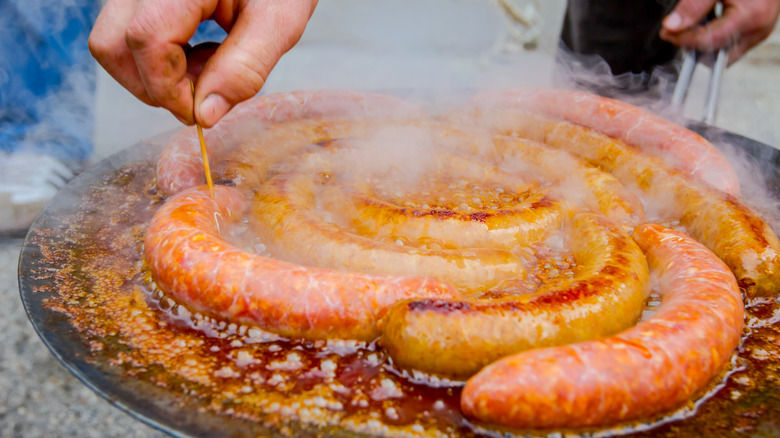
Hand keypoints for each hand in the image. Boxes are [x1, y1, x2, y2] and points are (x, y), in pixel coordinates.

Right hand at [89, 0, 317, 126]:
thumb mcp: (279, 20)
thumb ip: (245, 67)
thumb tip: (204, 115)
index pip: (146, 38)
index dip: (168, 88)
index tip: (201, 112)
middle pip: (112, 44)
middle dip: (153, 86)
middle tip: (206, 90)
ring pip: (111, 41)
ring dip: (154, 74)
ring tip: (208, 66)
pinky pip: (125, 32)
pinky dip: (157, 57)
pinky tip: (200, 51)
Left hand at [660, 0, 779, 63]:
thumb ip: (694, 6)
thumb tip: (672, 26)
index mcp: (751, 16)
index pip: (709, 41)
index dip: (684, 39)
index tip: (667, 33)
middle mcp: (758, 29)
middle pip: (716, 53)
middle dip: (693, 45)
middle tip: (677, 30)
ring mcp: (759, 33)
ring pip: (723, 53)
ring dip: (704, 43)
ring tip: (694, 24)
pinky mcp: (757, 32)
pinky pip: (731, 45)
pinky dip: (715, 38)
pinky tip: (708, 23)